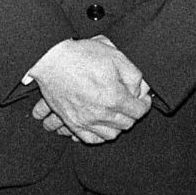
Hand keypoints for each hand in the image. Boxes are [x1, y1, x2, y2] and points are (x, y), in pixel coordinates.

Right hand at [25, 37, 151, 143]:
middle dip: (132, 113)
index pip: (139, 111)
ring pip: (111, 135)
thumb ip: (133, 74)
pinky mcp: (72, 122)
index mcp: (114, 97)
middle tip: (130, 103)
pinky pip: (91, 139)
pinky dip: (99, 135)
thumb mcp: (114, 56)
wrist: (50, 59)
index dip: (145, 104)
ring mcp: (85, 120)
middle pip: (127, 124)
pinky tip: (101, 124)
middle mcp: (100, 113)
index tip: (143, 99)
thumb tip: (141, 89)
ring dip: (117, 125)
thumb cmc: (81, 55)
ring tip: (116, 114)